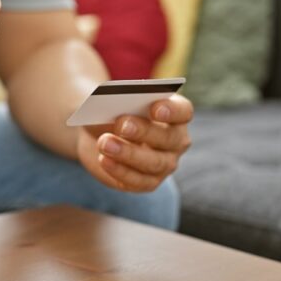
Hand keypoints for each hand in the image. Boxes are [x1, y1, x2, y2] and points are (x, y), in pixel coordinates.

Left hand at [76, 95, 192, 192]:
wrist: (97, 134)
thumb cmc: (112, 109)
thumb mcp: (111, 100)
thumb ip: (118, 99)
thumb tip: (114, 101)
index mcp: (174, 112)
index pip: (183, 111)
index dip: (172, 110)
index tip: (154, 108)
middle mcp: (176, 139)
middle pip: (169, 138)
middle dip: (145, 131)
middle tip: (122, 125)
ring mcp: (165, 163)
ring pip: (155, 163)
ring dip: (129, 153)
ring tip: (105, 143)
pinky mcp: (147, 182)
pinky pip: (138, 181)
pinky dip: (120, 171)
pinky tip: (104, 160)